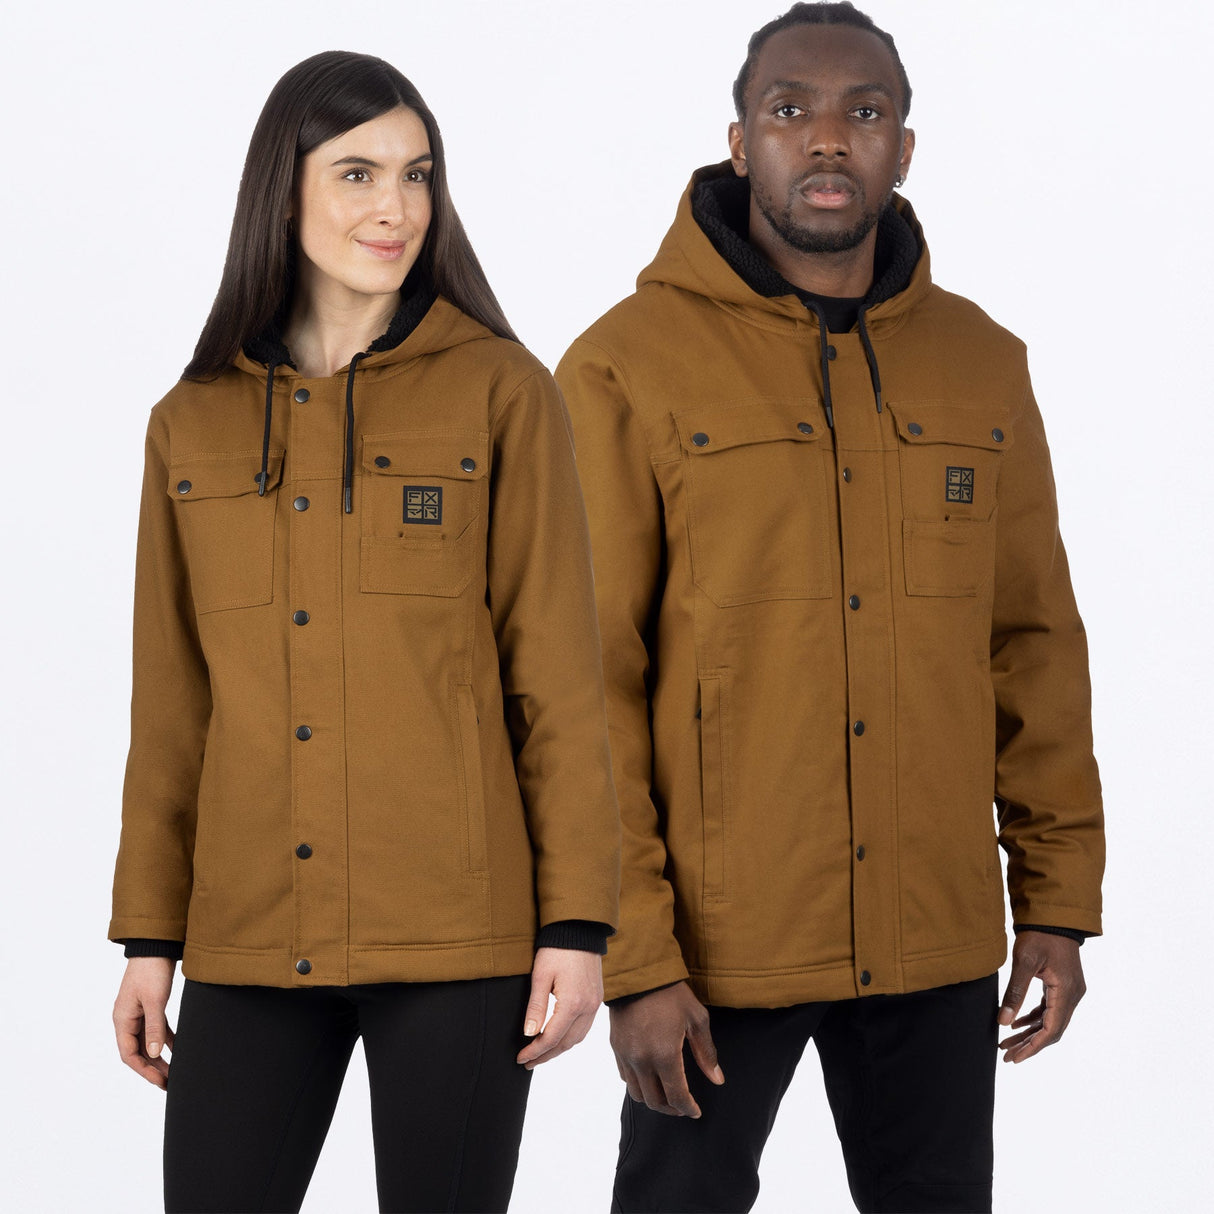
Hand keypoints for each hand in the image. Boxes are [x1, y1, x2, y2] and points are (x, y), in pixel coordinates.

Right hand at [113, 956, 176, 1088]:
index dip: (145, 1070)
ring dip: (160, 1057)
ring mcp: (139, 1014)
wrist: (156, 946)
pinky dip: (167, 1040)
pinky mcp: (151, 1006)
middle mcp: (128, 1020)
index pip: (130, 1055)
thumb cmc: (151, 970)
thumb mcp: (154, 1000)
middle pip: (139, 1052)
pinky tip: (179, 1050)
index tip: (160, 1081)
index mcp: (122, 1020)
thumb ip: (155, 1028)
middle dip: (154, 1068)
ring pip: (148, 1042)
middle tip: (171, 1083)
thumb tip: (156, 1054)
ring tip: (175, 1072)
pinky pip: (157, 1030)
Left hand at [515, 947, 602, 1068]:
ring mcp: (595, 1004)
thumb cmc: (557, 949)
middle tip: (527, 1062)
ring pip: (577, 1038)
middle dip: (546, 1055)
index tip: (520, 1057)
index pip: (551, 1038)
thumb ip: (536, 1007)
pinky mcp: (597, 999)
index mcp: (573, 1003)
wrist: (580, 930)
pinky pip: (585, 1027)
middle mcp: (588, 1007)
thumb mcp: (540, 976)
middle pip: (566, 1043)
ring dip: (559, 1048)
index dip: (535, 1051)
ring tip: (541, 1054)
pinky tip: (559, 1037)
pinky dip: (570, 1037)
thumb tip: (529, 1034)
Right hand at [609, 981, 723, 1117]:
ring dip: (653, 1100)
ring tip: (667, 1095)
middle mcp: (642, 1060)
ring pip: (637, 1094)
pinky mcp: (616, 1047)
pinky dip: (638, 1085)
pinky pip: (625, 1077)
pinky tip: (649, 1078)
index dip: (688, 1108)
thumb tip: (717, 1079)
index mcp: (665, 1055)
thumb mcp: (696, 1019)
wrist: (639, 974)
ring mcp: (626, 1055)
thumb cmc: (671, 993)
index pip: (676, 1096)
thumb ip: (706, 1052)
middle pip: (655, 1101)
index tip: (696, 1112)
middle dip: (672, 1109)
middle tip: (683, 1107)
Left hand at [998, 931, 1085, 1063]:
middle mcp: (1073, 995)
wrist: (1054, 914)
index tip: (1015, 1058)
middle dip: (1029, 1044)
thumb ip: (1014, 993)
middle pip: (1051, 1030)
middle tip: (1006, 1055)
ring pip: (1050, 1021)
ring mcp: (1070, 991)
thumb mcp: (1024, 962)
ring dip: (1030, 1033)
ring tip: (1006, 1042)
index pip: (1051, 1030)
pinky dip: (1034, 1018)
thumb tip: (1003, 1022)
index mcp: (1067, 992)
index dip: (1032, 1047)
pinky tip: (1016, 1023)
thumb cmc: (1040, 934)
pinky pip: (1049, 1009)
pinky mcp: (1063, 985)